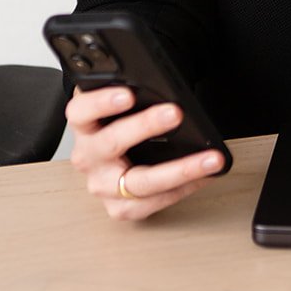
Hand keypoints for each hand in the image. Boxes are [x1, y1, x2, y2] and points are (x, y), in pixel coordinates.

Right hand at [66, 85, 225, 220]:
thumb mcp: (119, 103)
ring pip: (138, 182)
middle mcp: (88, 157)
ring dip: (179, 170)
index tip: (127, 94)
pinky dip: (182, 189)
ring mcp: (102, 186)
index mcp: (84, 126)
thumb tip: (166, 81)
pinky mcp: (118, 208)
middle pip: (110, 143)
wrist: (111, 164)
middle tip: (175, 113)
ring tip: (209, 158)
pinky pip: (152, 202)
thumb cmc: (119, 126)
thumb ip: (133, 91)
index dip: (101, 102)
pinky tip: (203, 176)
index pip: (81, 111)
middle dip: (145, 126)